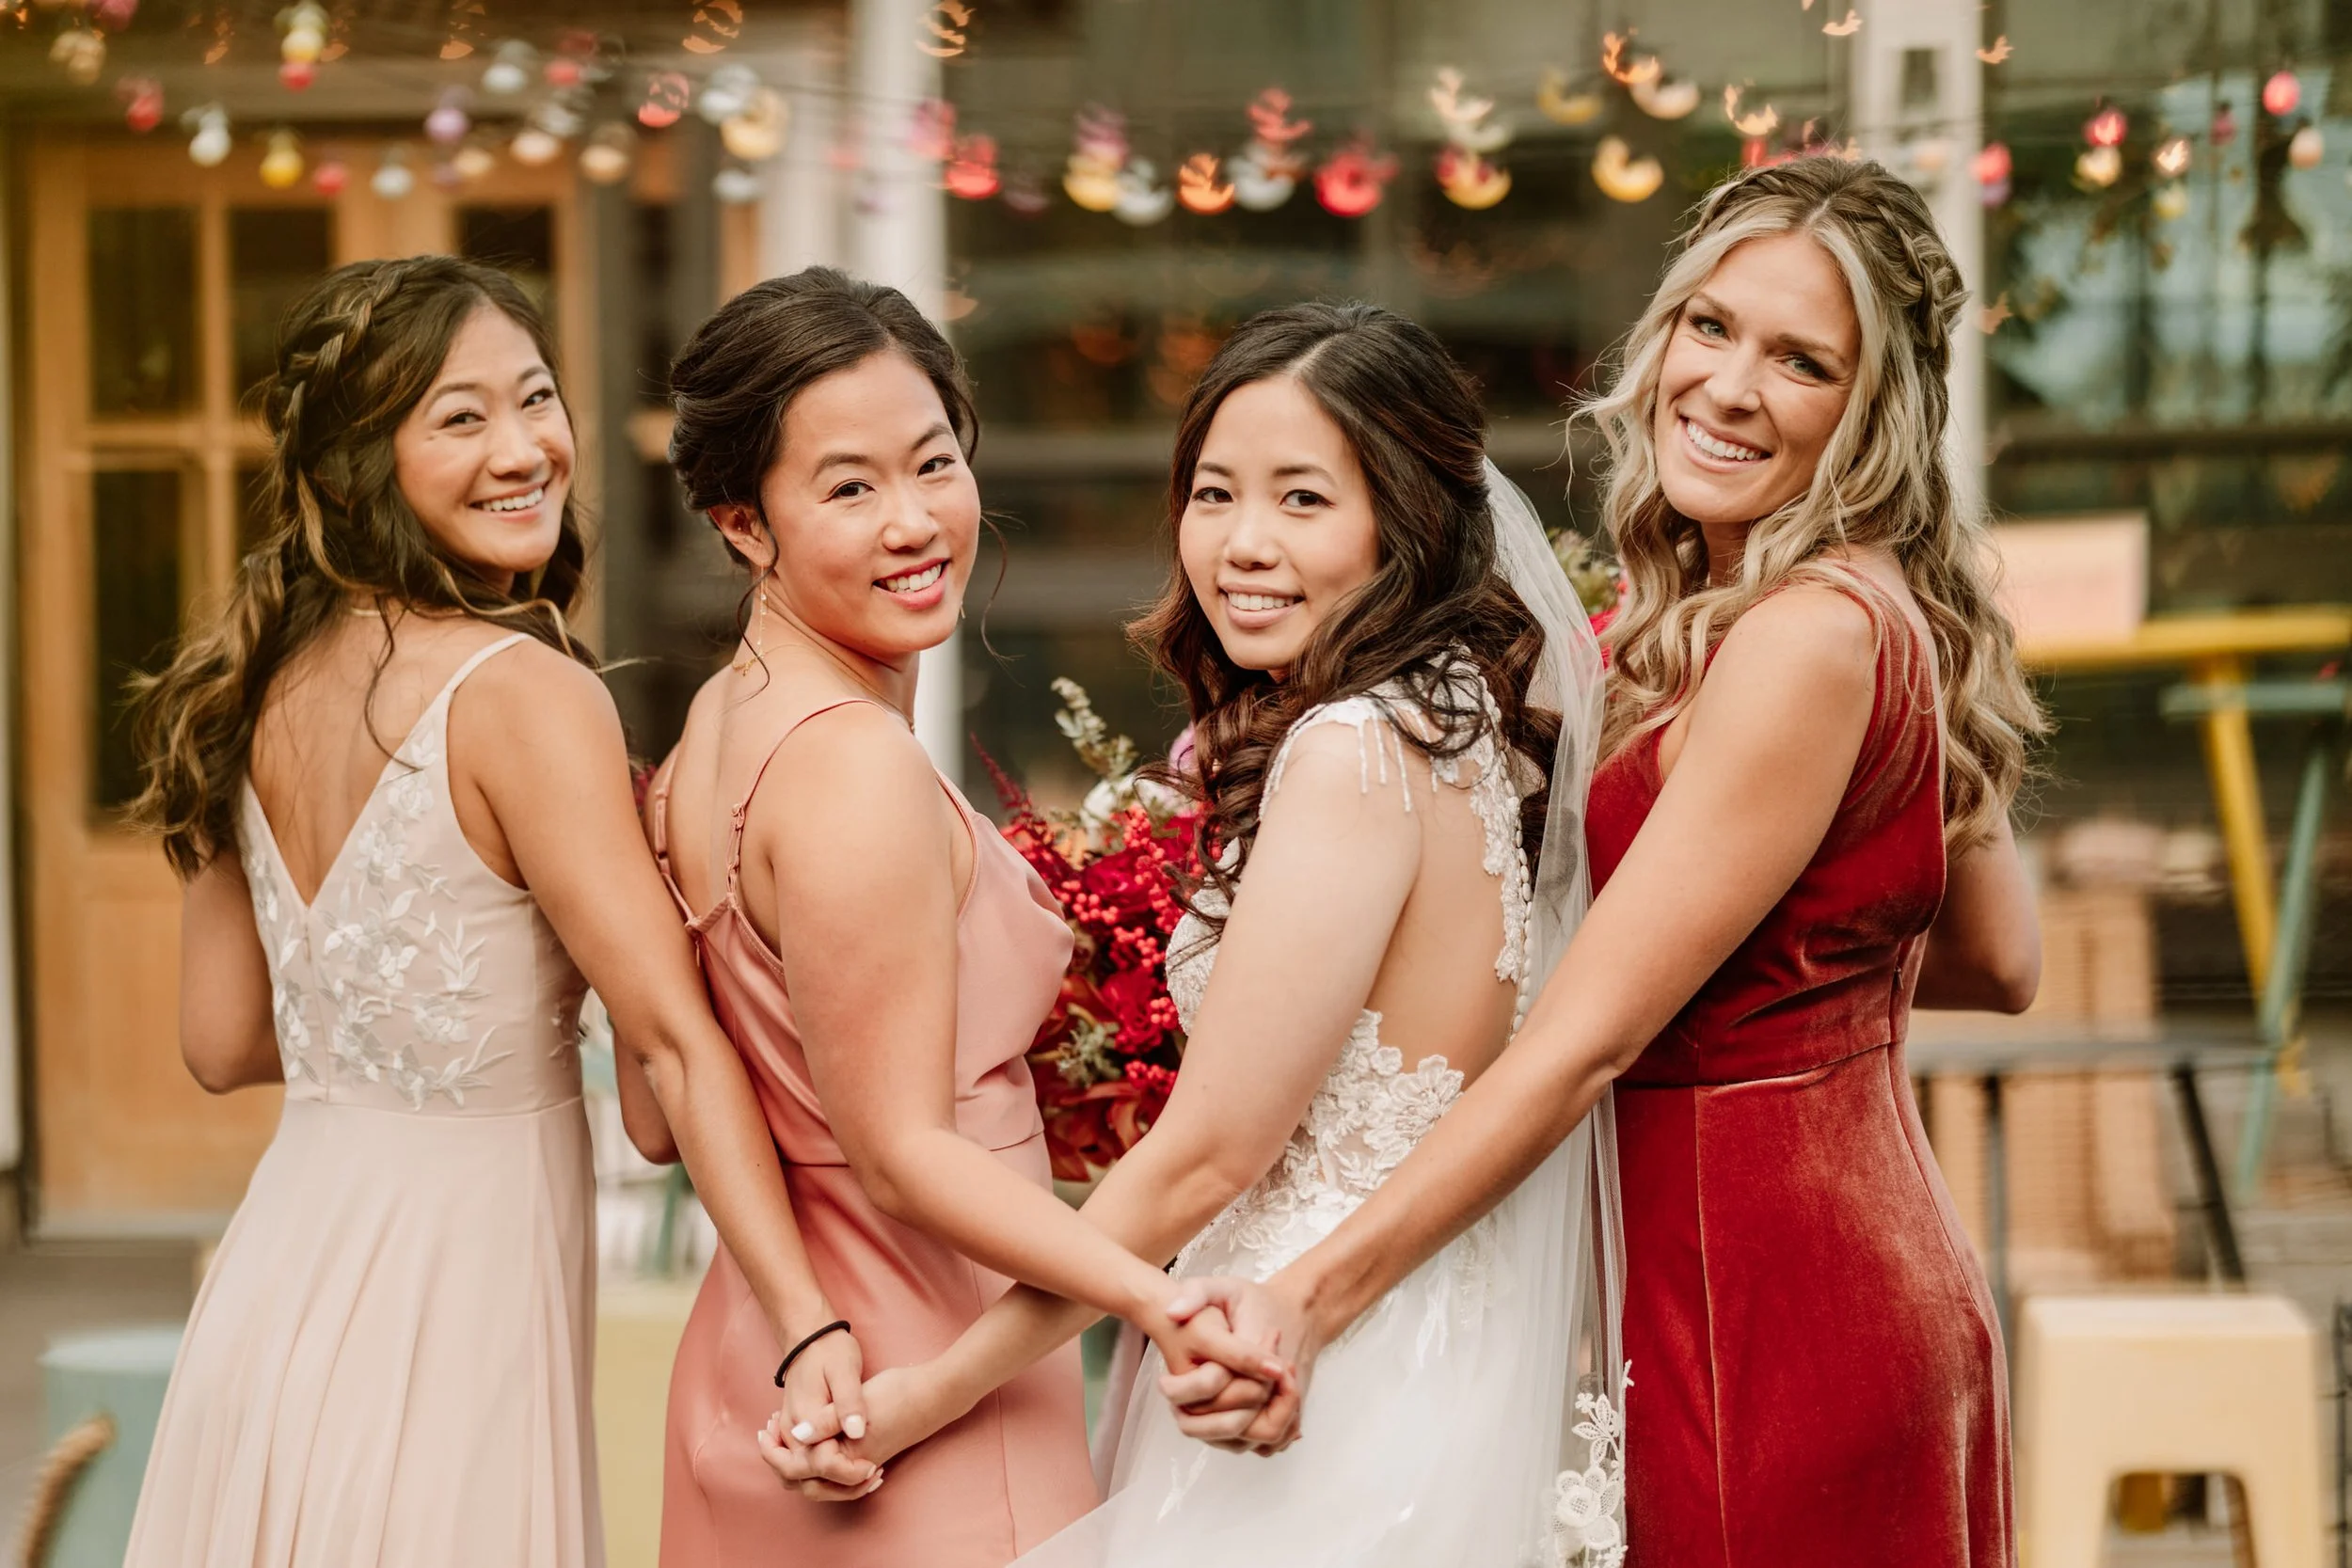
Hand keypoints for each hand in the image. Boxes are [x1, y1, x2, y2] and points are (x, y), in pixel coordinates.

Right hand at [755, 1326, 877, 1499]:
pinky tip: (855, 1464)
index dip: (847, 1474)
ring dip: (831, 1484)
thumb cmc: (829, 1351)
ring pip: (800, 1477)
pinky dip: (825, 1472)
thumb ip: (848, 1403)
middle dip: (838, 1488)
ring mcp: (791, 1432)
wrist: (810, 1335)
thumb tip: (855, 1432)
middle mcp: (791, 1432)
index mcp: (802, 1421)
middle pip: (802, 1481)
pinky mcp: (796, 1429)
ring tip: (867, 1473)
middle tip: (873, 1475)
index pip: (817, 1466)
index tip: (875, 1468)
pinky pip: (803, 1463)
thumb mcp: (844, 1370)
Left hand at [762, 1360, 957, 1499]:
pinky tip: (813, 1440)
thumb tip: (796, 1435)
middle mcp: (853, 1467)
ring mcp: (862, 1464)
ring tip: (785, 1440)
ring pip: (820, 1480)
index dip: (775, 1453)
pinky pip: (834, 1471)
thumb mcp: (857, 1400)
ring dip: (799, 1464)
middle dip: (783, 1464)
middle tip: (768, 1438)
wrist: (935, 1394)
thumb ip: (825, 1421)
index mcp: (847, 1458)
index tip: (765, 1430)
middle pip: (807, 1483)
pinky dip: (817, 1461)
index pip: (799, 1469)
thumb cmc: (898, 1394)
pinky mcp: (868, 1455)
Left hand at [1160, 1273, 1323, 1454]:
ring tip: (1189, 1416)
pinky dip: (1238, 1440)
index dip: (1188, 1392)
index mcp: (1257, 1351)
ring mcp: (1284, 1403)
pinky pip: (1263, 1443)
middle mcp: (1275, 1384)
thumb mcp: (1223, 1286)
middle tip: (1174, 1406)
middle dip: (1199, 1421)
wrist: (1300, 1313)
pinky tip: (1214, 1424)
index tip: (1164, 1384)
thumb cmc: (1257, 1301)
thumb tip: (1171, 1313)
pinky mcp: (1287, 1414)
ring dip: (1216, 1433)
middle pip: (1236, 1422)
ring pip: (1249, 1438)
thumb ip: (1196, 1294)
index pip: (1223, 1387)